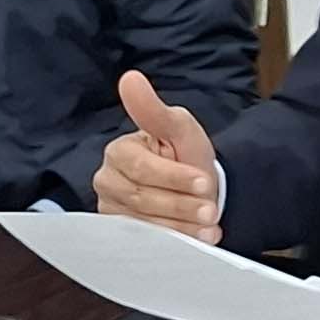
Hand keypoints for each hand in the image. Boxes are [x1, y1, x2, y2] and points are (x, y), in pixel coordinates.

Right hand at [93, 70, 218, 239]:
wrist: (195, 185)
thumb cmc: (183, 152)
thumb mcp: (177, 127)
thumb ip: (153, 109)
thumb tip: (130, 78)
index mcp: (118, 152)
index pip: (143, 169)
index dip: (173, 177)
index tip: (203, 181)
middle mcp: (108, 181)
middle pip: (143, 198)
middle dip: (181, 204)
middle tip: (211, 210)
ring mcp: (114, 209)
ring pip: (146, 222)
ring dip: (182, 226)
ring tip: (209, 226)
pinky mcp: (123, 233)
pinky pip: (147, 241)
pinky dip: (176, 240)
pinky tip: (199, 238)